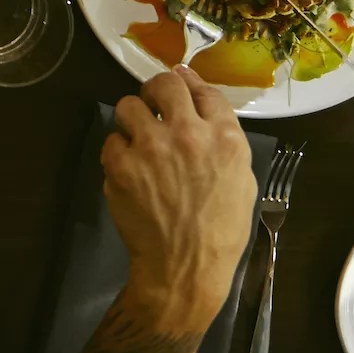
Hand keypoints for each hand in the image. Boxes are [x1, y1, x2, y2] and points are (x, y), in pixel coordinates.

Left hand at [104, 67, 255, 330]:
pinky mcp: (121, 164)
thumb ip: (224, 139)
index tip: (180, 84)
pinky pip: (112, 140)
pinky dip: (118, 152)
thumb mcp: (241, 180)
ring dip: (133, 119)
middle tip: (154, 106)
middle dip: (157, 91)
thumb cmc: (220, 230)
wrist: (184, 268)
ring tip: (138, 139)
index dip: (189, 84)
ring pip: (129, 105)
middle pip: (164, 84)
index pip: (204, 90)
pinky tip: (129, 170)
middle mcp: (188, 134)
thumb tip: (201, 105)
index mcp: (226, 138)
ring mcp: (151, 147)